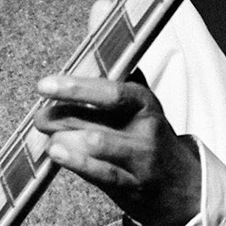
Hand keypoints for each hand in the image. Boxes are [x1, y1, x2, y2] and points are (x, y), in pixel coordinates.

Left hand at [33, 64, 200, 225]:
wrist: (185, 186)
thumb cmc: (153, 141)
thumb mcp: (142, 108)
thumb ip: (115, 83)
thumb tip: (91, 38)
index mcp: (145, 104)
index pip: (110, 92)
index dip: (75, 88)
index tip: (46, 85)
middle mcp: (145, 130)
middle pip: (95, 120)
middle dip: (59, 117)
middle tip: (40, 117)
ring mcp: (140, 159)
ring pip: (97, 145)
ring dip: (64, 139)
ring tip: (47, 136)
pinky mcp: (132, 186)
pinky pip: (100, 174)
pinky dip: (75, 163)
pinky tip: (57, 154)